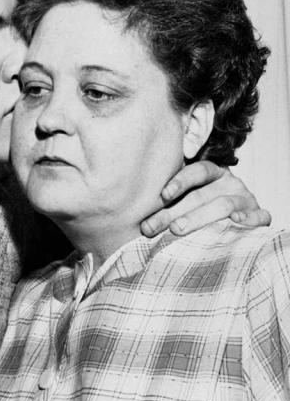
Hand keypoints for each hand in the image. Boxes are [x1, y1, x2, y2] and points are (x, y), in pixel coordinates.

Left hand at [140, 161, 269, 236]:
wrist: (240, 219)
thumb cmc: (203, 209)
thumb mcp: (188, 199)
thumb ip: (170, 200)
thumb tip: (140, 217)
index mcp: (213, 173)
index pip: (198, 171)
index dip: (180, 181)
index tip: (162, 195)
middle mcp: (230, 183)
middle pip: (201, 195)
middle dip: (173, 212)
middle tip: (152, 227)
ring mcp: (246, 199)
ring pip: (223, 206)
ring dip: (198, 218)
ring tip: (176, 230)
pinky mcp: (260, 216)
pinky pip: (259, 216)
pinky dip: (248, 219)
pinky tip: (235, 221)